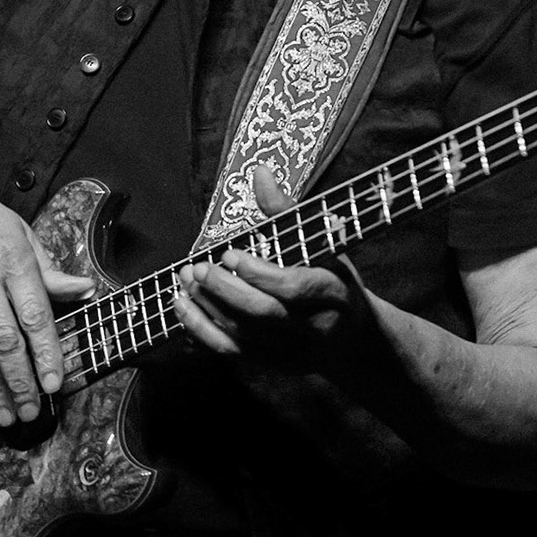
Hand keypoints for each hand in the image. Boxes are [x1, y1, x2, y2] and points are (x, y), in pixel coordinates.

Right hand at [0, 166, 92, 426]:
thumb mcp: (18, 229)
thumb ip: (48, 267)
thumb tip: (84, 290)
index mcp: (11, 255)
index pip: (34, 313)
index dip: (46, 352)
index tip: (56, 382)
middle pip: (4, 339)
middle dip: (20, 381)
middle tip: (33, 411)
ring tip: (10, 416)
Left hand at [174, 166, 374, 372]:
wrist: (353, 341)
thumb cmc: (335, 283)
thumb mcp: (324, 245)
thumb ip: (287, 212)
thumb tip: (259, 173)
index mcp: (331, 293)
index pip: (293, 288)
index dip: (258, 273)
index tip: (230, 253)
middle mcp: (311, 328)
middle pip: (263, 315)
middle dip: (226, 291)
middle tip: (199, 268)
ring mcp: (289, 352)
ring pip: (242, 336)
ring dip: (206, 308)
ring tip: (186, 280)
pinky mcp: (269, 364)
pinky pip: (229, 352)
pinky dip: (201, 330)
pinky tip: (182, 306)